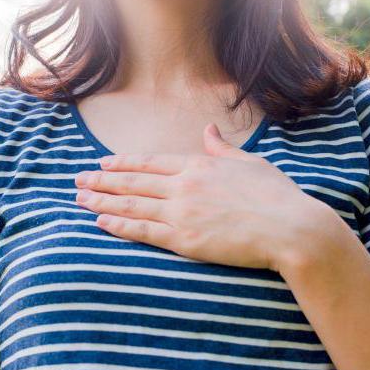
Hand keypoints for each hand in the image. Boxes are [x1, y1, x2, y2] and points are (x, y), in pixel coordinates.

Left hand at [74, 123, 335, 272]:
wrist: (291, 227)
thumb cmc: (276, 195)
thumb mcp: (250, 162)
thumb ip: (222, 148)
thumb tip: (208, 130)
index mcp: (199, 165)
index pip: (151, 162)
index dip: (123, 163)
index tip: (103, 163)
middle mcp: (184, 185)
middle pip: (133, 181)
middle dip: (102, 181)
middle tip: (78, 179)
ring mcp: (182, 212)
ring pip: (132, 204)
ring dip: (102, 201)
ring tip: (79, 199)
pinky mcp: (185, 239)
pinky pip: (143, 230)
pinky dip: (119, 224)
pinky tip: (101, 221)